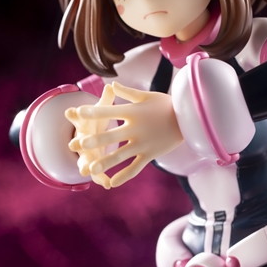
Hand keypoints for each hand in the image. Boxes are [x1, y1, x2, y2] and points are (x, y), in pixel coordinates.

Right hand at [65, 84, 114, 188]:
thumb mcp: (101, 110)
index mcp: (83, 125)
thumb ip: (106, 100)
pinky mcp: (93, 167)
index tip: (71, 112)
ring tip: (85, 170)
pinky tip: (107, 185)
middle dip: (76, 143)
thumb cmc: (97, 121)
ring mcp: (86, 155)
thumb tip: (111, 86)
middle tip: (73, 144)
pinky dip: (101, 179)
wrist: (91, 140)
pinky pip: (97, 175)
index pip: (76, 118)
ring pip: (84, 161)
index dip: (74, 115)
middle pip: (77, 142)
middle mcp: (81, 141)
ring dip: (85, 165)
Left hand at [68, 82, 182, 187]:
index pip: (109, 110)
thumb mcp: (146, 95)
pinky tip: (112, 183)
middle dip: (93, 141)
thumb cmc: (166, 104)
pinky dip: (124, 176)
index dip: (93, 112)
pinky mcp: (150, 155)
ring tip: (90, 170)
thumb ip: (127, 92)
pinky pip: (136, 168)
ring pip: (121, 155)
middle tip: (76, 145)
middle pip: (111, 135)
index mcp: (133, 111)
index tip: (77, 113)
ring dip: (105, 162)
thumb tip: (111, 83)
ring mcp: (143, 143)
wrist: (190, 119)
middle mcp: (136, 128)